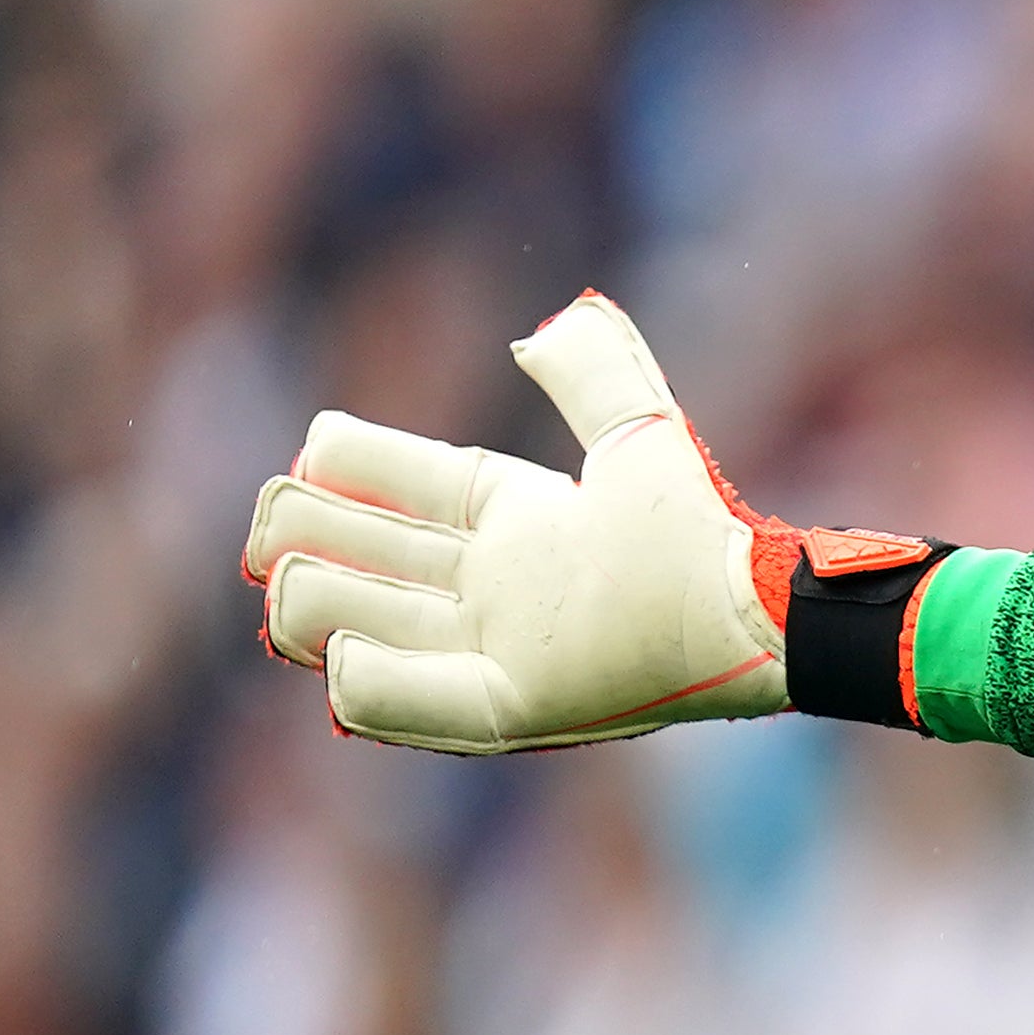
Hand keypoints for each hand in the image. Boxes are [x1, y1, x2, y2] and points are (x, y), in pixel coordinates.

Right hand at [243, 292, 931, 752]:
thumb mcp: (640, 434)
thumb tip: (548, 326)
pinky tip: (335, 655)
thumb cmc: (705, 529)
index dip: (350, 466)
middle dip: (309, 536)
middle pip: (368, 559)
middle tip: (277, 525)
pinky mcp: (516, 708)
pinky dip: (371, 683)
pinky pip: (418, 704)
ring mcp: (500, 652)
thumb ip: (594, 371)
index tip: (311, 451)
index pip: (403, 488)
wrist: (756, 606)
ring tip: (290, 582)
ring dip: (318, 604)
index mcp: (515, 527)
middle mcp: (496, 593)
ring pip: (367, 628)